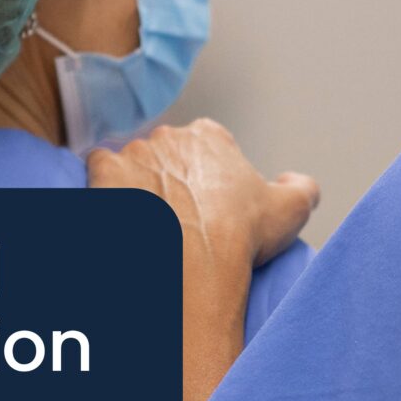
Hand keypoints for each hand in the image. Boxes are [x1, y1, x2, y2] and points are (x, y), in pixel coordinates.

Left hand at [86, 120, 318, 264]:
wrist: (191, 264)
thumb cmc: (238, 238)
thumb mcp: (291, 211)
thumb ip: (302, 187)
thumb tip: (295, 181)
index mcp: (210, 137)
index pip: (204, 145)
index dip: (206, 175)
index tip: (206, 203)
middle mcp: (171, 136)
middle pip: (166, 153)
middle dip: (169, 178)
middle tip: (174, 217)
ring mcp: (135, 153)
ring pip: (132, 164)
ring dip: (135, 186)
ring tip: (143, 223)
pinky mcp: (105, 172)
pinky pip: (98, 172)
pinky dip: (104, 189)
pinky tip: (117, 213)